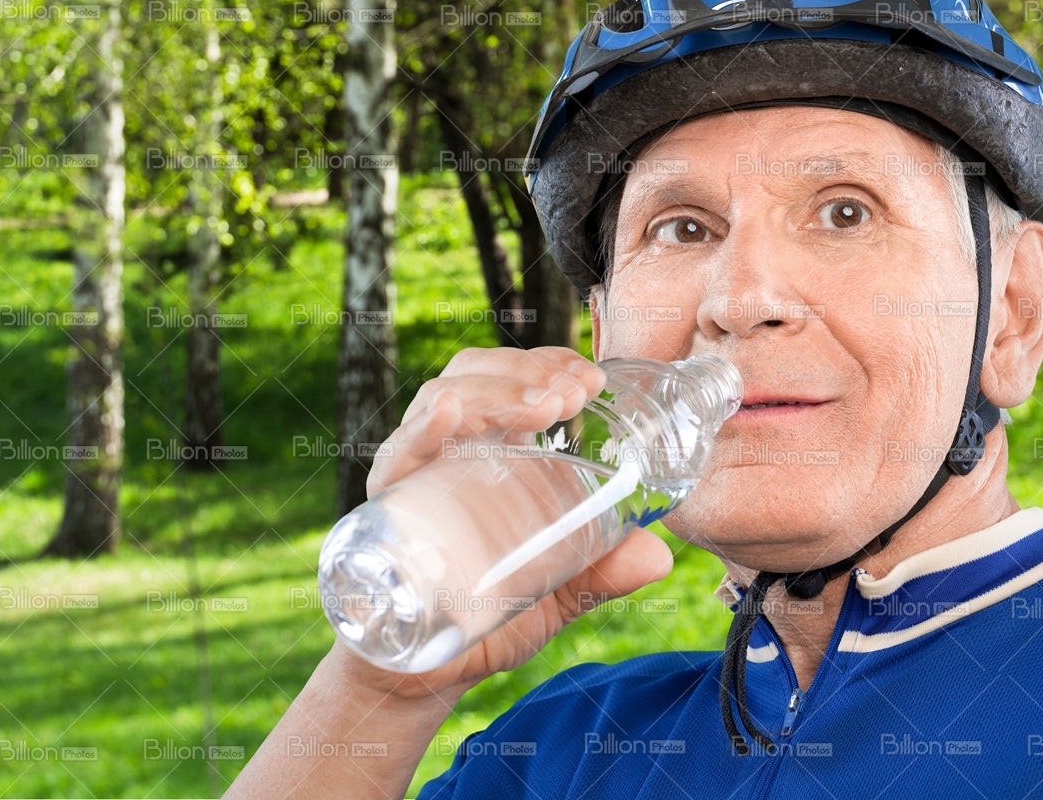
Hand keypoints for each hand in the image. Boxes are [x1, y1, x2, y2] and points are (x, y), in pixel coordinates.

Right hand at [335, 346, 674, 701]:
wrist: (423, 677)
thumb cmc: (484, 616)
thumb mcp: (557, 591)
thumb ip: (603, 572)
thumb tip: (658, 556)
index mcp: (488, 451)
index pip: (511, 379)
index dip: (549, 364)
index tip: (592, 377)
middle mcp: (447, 450)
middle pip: (476, 375)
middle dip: (527, 371)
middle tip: (575, 392)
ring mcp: (413, 474)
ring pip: (442, 399)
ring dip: (496, 391)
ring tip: (543, 405)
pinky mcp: (383, 510)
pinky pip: (397, 456)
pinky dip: (423, 429)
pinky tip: (449, 411)